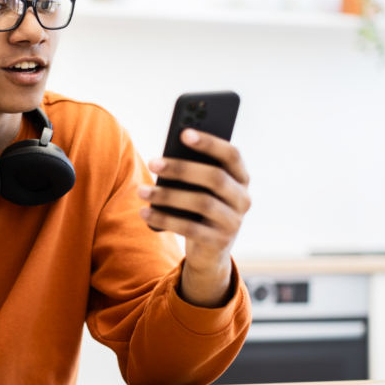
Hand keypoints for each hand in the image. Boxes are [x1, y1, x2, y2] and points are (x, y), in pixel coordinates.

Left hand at [138, 129, 250, 307]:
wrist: (210, 251)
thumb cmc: (200, 208)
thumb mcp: (200, 188)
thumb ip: (192, 170)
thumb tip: (164, 157)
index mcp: (240, 178)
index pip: (232, 154)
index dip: (210, 142)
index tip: (184, 133)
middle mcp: (243, 199)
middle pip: (215, 178)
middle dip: (182, 168)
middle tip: (152, 162)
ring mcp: (233, 222)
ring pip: (202, 203)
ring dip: (168, 195)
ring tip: (141, 190)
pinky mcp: (219, 242)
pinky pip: (189, 228)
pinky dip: (164, 219)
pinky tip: (145, 212)